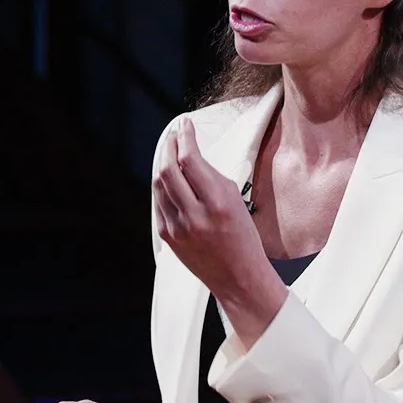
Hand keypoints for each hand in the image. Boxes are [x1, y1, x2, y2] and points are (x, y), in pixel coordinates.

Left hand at [153, 118, 276, 299]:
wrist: (239, 278)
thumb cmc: (243, 237)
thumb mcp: (235, 200)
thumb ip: (210, 176)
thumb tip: (189, 154)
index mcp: (217, 203)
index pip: (191, 160)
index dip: (185, 137)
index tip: (185, 125)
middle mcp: (195, 215)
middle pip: (168, 169)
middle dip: (169, 145)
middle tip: (174, 134)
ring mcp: (178, 228)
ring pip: (159, 184)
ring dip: (163, 163)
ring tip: (170, 151)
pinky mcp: (168, 237)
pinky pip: (159, 203)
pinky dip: (162, 186)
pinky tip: (168, 177)